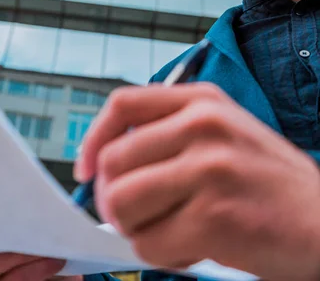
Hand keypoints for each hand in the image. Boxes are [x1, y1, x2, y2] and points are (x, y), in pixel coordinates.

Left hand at [75, 83, 319, 280]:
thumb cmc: (266, 179)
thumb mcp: (223, 131)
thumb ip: (170, 134)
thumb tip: (105, 165)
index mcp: (202, 100)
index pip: (122, 104)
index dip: (93, 137)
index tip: (87, 169)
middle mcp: (202, 126)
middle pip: (113, 161)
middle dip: (113, 197)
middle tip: (133, 216)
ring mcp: (209, 169)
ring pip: (122, 204)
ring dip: (135, 228)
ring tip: (167, 230)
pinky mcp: (214, 217)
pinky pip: (150, 244)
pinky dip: (161, 254)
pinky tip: (192, 248)